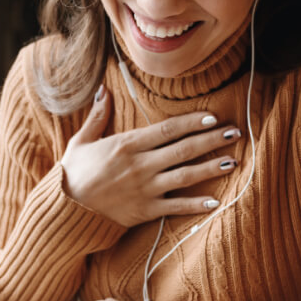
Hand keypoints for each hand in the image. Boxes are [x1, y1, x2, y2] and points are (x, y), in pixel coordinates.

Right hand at [59, 86, 241, 227]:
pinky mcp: (145, 211)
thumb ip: (97, 115)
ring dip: (211, 167)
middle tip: (235, 132)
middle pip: (184, 149)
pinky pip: (176, 207)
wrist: (65, 209)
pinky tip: (215, 201)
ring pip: (186, 176)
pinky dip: (196, 205)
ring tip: (233, 160)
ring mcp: (145, 189)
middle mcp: (140, 164)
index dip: (193, 122)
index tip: (213, 117)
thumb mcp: (82, 140)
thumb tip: (103, 89)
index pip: (168, 129)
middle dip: (212, 139)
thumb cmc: (73, 173)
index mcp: (127, 144)